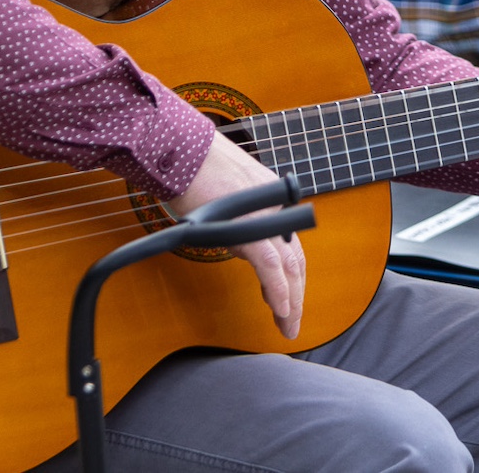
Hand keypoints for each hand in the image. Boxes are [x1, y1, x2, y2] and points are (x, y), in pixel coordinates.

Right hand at [167, 131, 305, 338]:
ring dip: (292, 302)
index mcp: (272, 200)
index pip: (289, 247)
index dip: (291, 279)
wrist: (182, 151)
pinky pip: (270, 267)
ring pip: (289, 267)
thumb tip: (238, 242)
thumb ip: (239, 217)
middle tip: (292, 324)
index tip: (285, 302)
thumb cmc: (194, 168)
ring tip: (289, 327)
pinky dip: (279, 291)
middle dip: (296, 296)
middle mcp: (275, 208)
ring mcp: (265, 216)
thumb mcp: (226, 194)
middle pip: (295, 260)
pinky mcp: (249, 227)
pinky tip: (281, 311)